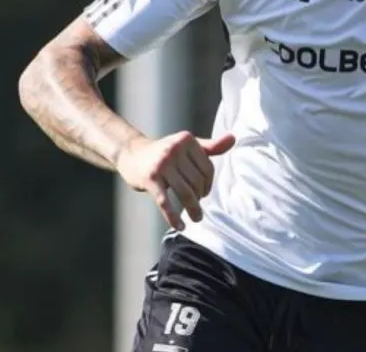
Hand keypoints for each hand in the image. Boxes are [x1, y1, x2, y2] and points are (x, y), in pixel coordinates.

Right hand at [116, 130, 235, 229]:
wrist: (131, 154)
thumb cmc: (164, 152)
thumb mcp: (186, 146)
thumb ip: (210, 146)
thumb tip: (234, 138)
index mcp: (187, 140)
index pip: (207, 168)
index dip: (209, 184)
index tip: (204, 192)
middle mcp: (175, 149)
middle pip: (198, 181)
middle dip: (200, 196)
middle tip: (196, 205)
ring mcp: (162, 164)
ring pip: (185, 193)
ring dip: (193, 209)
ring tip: (196, 218)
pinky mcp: (150, 179)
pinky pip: (165, 202)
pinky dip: (173, 217)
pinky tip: (180, 226)